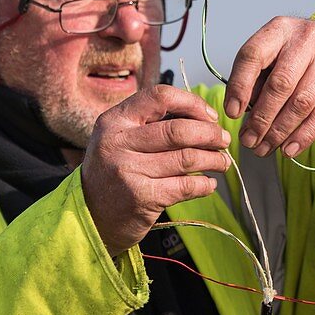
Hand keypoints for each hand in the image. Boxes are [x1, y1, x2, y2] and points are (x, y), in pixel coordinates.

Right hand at [82, 85, 230, 255]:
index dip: (192, 103)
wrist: (90, 216)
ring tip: (222, 162)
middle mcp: (118, 143)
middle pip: (179, 130)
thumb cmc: (114, 172)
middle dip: (210, 134)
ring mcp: (129, 171)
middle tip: (223, 140)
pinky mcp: (142, 198)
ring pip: (187, 158)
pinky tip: (209, 184)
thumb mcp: (120, 139)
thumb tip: (204, 116)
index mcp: (114, 121)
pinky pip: (186, 186)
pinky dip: (205, 184)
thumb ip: (152, 124)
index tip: (210, 116)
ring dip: (213, 159)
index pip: (159, 97)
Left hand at [225, 17, 314, 157]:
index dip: (240, 86)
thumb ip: (257, 76)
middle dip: (261, 118)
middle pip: (280, 84)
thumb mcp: (276, 51)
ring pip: (301, 103)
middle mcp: (306, 40)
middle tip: (249, 140)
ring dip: (280, 131)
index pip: (253, 55)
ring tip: (265, 147)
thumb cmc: (302, 52)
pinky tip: (289, 148)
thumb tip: (241, 111)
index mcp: (280, 29)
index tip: (232, 113)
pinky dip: (303, 136)